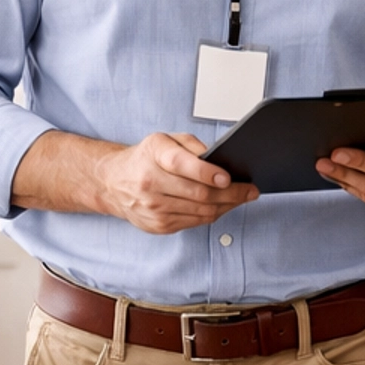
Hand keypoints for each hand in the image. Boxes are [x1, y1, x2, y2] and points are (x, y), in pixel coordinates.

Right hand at [12, 129, 257, 233]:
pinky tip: (224, 206)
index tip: (228, 176)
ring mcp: (153, 209)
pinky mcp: (158, 226)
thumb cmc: (144, 158)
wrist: (113, 183)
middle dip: (231, 193)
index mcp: (153, 156)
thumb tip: (218, 159)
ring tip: (243, 198)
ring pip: (201, 211)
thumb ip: (191, 145)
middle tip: (251, 190)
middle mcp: (150, 184)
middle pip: (199, 194)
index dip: (207, 172)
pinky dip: (213, 215)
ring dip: (227, 206)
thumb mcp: (164, 139)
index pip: (182, 165)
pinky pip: (195, 222)